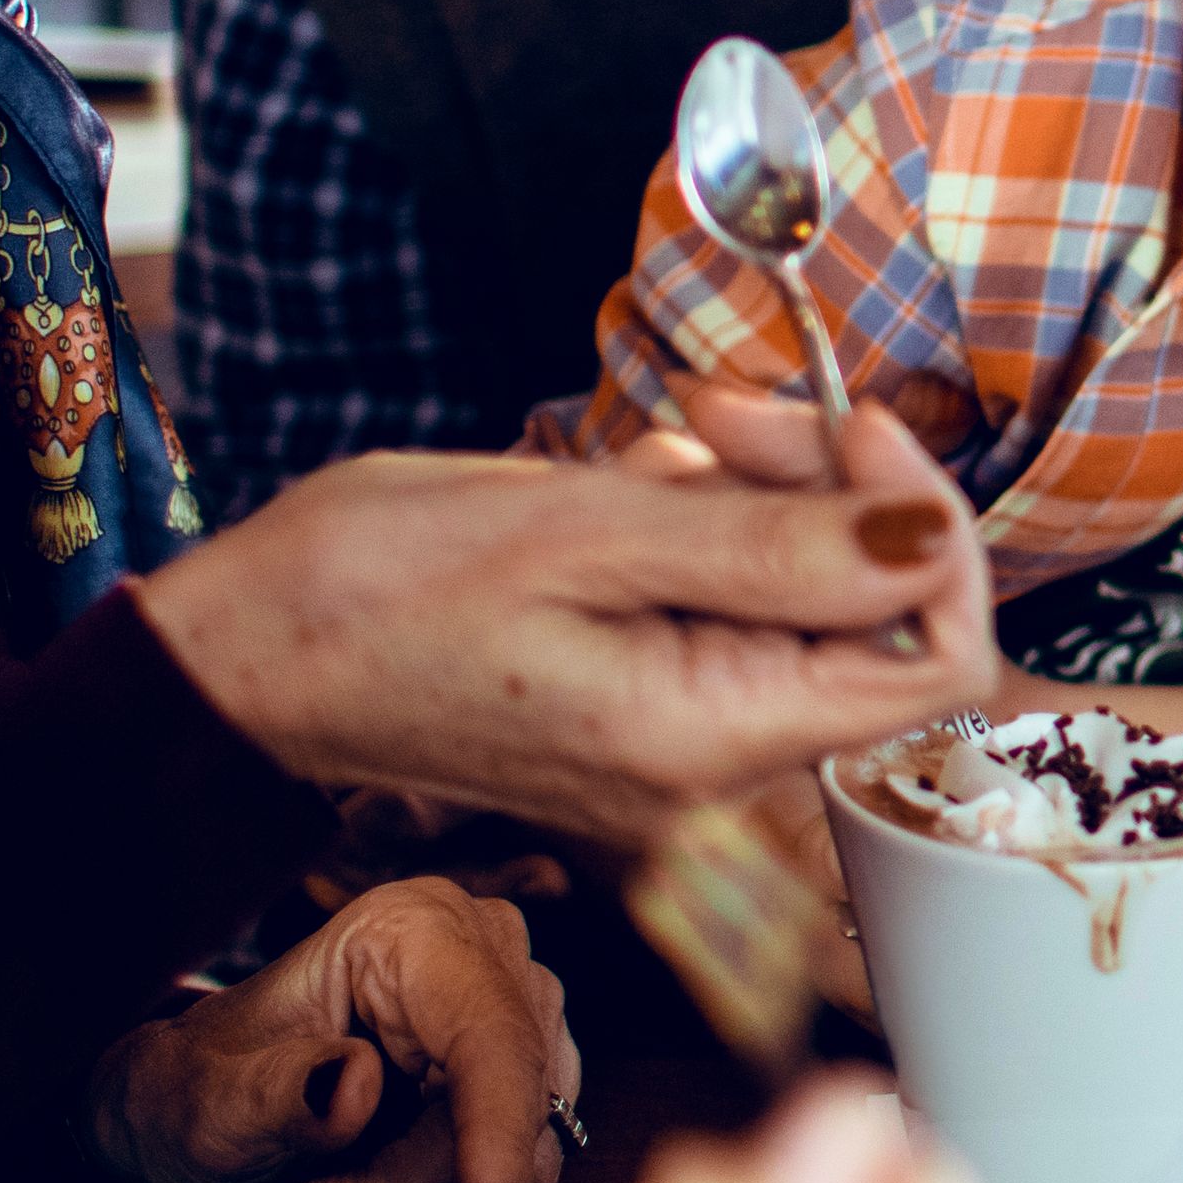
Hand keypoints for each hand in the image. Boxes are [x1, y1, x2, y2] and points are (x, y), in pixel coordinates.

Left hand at [96, 880, 582, 1182]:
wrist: (213, 1124)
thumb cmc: (201, 1099)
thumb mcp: (205, 1108)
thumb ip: (272, 1095)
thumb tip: (357, 1082)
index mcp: (409, 929)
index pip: (487, 1035)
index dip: (497, 1136)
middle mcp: (486, 956)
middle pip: (510, 1105)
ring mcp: (522, 1016)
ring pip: (529, 1152)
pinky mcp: (534, 1077)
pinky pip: (528, 1175)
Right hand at [132, 406, 1000, 850]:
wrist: (247, 657)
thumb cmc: (376, 593)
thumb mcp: (582, 535)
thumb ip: (773, 544)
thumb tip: (935, 537)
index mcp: (713, 741)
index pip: (935, 661)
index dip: (928, 531)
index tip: (853, 430)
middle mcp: (718, 767)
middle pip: (875, 614)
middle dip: (829, 489)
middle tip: (729, 415)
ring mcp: (686, 738)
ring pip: (807, 595)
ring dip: (762, 496)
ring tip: (666, 451)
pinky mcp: (653, 700)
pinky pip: (735, 603)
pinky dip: (709, 529)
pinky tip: (636, 492)